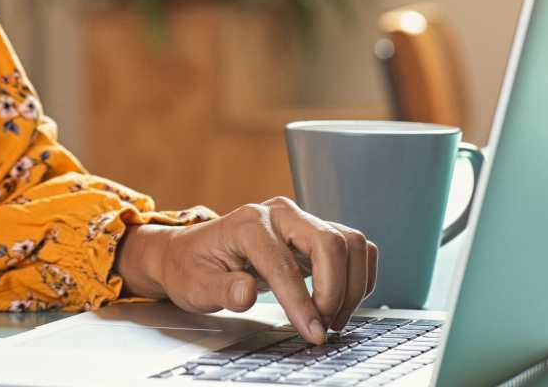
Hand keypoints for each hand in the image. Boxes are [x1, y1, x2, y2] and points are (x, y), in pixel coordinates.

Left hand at [115, 199, 377, 345]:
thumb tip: (246, 293)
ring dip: (351, 284)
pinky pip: (354, 247)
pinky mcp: (313, 233)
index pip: (284, 265)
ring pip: (349, 242)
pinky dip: (358, 275)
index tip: (314, 333)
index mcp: (249, 224)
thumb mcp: (195, 286)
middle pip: (330, 243)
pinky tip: (344, 300)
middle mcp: (279, 214)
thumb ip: (222, 290)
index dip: (302, 303)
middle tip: (325, 326)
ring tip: (333, 318)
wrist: (190, 252)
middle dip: (334, 290)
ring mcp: (299, 220)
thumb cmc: (192, 268)